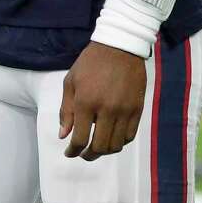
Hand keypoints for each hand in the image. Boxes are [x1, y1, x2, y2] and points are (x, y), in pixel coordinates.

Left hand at [59, 40, 145, 160]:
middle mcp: (106, 110)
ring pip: (116, 145)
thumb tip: (63, 135)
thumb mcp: (71, 82)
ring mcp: (125, 111)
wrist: (119, 48)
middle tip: (83, 154)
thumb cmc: (90, 63)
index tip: (69, 153)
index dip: (73, 150)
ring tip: (96, 148)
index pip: (80, 138)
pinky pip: (129, 136)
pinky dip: (120, 142)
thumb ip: (67, 110)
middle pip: (100, 147)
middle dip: (89, 155)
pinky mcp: (138, 111)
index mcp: (86, 102)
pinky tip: (111, 138)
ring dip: (105, 151)